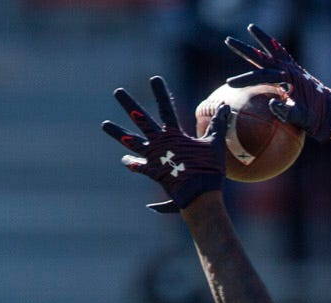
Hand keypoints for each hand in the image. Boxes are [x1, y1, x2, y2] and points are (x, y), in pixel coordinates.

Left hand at [102, 75, 228, 213]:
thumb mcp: (215, 145)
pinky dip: (134, 165)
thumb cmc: (209, 170)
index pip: (165, 108)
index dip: (160, 92)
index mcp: (173, 135)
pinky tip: (125, 161)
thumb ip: (217, 125)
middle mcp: (158, 143)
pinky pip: (140, 167)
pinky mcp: (152, 172)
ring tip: (104, 124)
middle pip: (140, 119)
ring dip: (118, 132)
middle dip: (129, 104)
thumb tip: (226, 106)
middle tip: (118, 92)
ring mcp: (153, 157)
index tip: (154, 79)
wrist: (199, 196)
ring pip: (131, 141)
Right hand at [224, 23, 330, 144]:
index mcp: (288, 79)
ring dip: (263, 39)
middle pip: (263, 56)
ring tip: (251, 27)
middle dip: (245, 49)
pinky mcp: (298, 72)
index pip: (261, 76)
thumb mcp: (302, 118)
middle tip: (228, 40)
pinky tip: (270, 45)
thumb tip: (271, 104)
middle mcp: (290, 70)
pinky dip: (276, 47)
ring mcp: (294, 69)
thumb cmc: (318, 118)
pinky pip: (284, 55)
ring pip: (275, 50)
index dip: (245, 79)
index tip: (229, 84)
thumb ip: (287, 112)